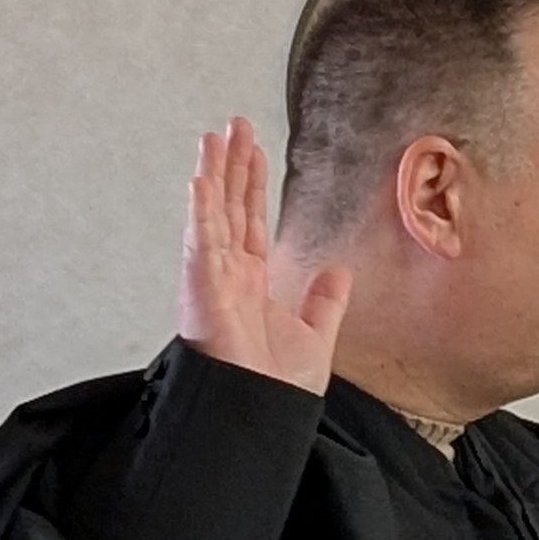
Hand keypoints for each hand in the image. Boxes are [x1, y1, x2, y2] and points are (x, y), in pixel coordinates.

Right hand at [180, 118, 350, 394]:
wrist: (262, 413)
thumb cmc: (276, 387)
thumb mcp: (315, 335)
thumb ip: (324, 302)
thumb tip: (338, 271)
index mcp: (251, 281)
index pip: (251, 219)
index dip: (252, 183)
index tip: (254, 150)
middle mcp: (228, 274)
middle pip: (228, 207)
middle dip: (230, 165)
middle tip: (233, 126)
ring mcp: (212, 279)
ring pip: (211, 215)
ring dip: (212, 175)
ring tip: (214, 137)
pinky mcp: (202, 290)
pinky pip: (200, 243)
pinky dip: (200, 212)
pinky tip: (201, 181)